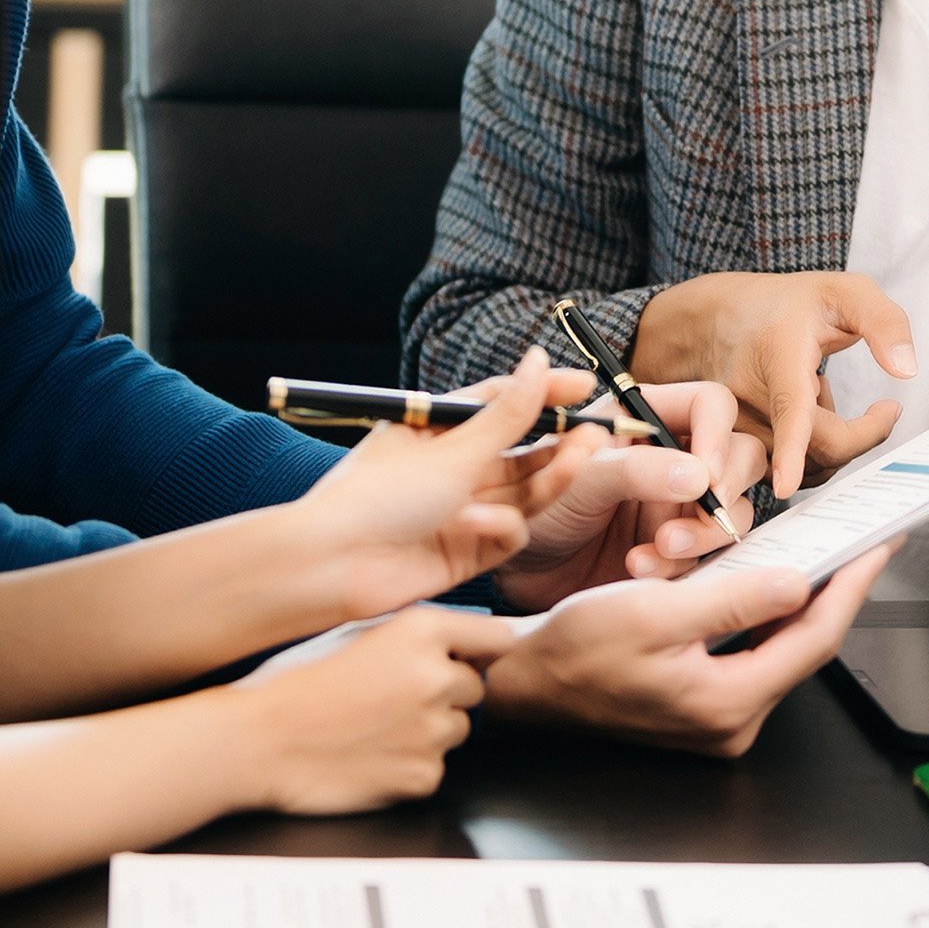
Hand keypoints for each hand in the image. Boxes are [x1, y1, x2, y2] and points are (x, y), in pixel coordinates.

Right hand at [231, 604, 521, 813]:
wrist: (262, 743)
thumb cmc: (300, 685)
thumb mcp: (358, 633)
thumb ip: (416, 635)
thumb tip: (464, 642)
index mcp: (421, 631)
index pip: (497, 638)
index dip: (482, 650)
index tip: (471, 658)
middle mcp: (437, 677)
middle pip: (475, 687)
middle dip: (446, 693)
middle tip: (396, 700)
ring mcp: (433, 730)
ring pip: (457, 729)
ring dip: (430, 730)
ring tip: (377, 728)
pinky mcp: (423, 776)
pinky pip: (435, 767)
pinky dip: (411, 765)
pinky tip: (371, 756)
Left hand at [281, 353, 610, 619]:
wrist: (330, 566)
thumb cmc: (377, 495)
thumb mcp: (451, 448)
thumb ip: (506, 414)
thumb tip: (539, 361)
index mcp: (437, 430)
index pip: (501, 402)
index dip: (544, 393)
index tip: (585, 386)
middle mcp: (451, 468)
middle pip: (519, 450)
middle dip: (558, 443)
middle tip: (598, 434)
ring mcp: (460, 511)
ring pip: (521, 490)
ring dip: (550, 475)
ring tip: (582, 457)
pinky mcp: (466, 553)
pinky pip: (505, 533)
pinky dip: (502, 526)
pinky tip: (484, 523)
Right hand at [483, 545, 894, 756]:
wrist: (524, 684)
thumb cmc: (573, 649)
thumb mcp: (654, 611)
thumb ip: (732, 600)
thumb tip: (797, 584)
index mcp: (725, 705)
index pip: (814, 642)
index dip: (849, 589)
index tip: (876, 550)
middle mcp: (730, 724)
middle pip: (802, 649)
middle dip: (831, 592)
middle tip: (857, 544)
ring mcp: (716, 721)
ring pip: (778, 652)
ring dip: (797, 602)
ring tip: (823, 555)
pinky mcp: (701, 710)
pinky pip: (751, 657)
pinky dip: (763, 617)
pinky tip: (768, 584)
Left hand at [494, 379, 766, 609]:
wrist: (515, 573)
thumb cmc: (533, 508)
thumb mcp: (577, 478)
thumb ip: (635, 470)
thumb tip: (701, 477)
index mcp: (646, 419)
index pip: (709, 405)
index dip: (717, 435)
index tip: (707, 475)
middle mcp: (672, 456)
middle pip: (739, 455)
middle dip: (725, 489)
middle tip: (699, 514)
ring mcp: (679, 505)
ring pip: (732, 509)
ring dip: (703, 532)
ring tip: (658, 549)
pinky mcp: (679, 549)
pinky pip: (709, 554)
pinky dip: (682, 564)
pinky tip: (640, 569)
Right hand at [630, 272, 916, 499]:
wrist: (719, 318)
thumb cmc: (786, 305)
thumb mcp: (845, 291)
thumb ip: (885, 323)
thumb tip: (906, 370)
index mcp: (779, 352)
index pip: (789, 406)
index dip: (790, 448)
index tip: (786, 484)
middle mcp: (748, 393)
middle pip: (817, 447)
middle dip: (863, 436)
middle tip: (884, 410)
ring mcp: (735, 423)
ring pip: (803, 466)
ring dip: (830, 441)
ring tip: (822, 396)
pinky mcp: (733, 444)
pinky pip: (783, 470)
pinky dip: (806, 452)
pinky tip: (803, 416)